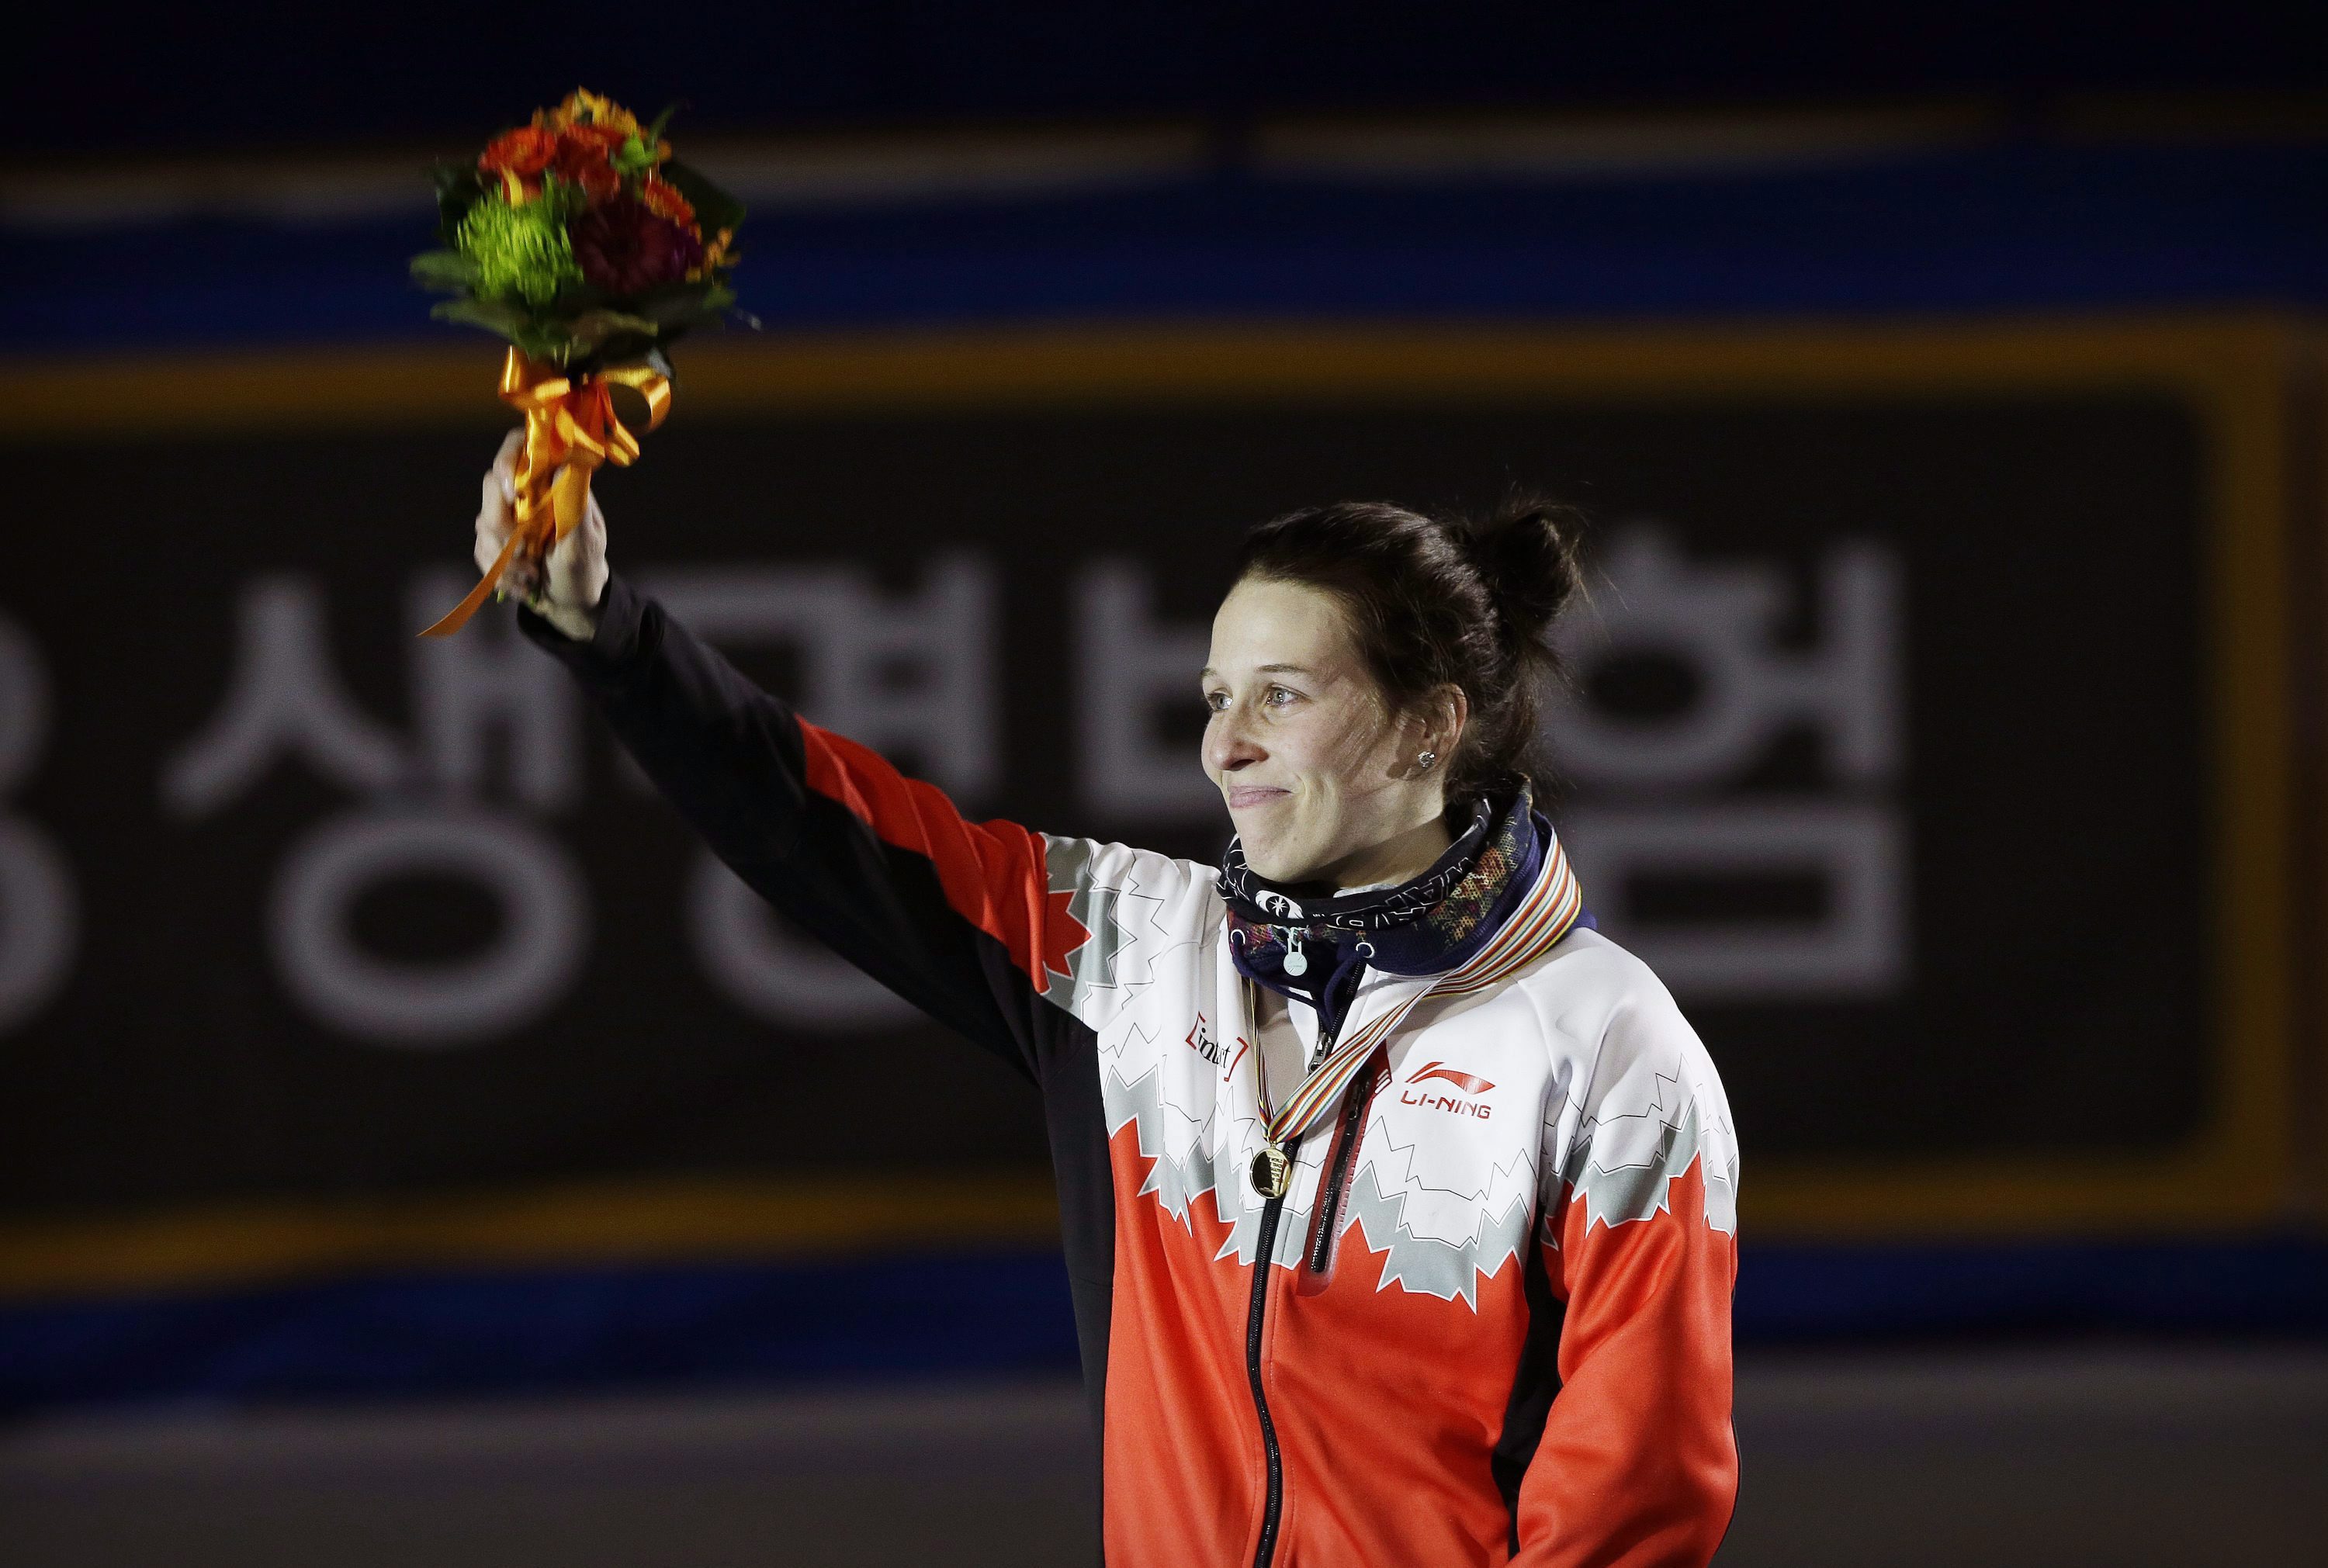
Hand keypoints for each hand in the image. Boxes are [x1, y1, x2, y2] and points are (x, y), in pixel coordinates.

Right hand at [475, 427, 610, 641]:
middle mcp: (524, 494)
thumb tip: (563, 465)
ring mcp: (505, 517)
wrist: (572, 602)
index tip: (513, 494)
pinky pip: (480, 549)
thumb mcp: (586, 540)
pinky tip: (522, 584)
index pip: (521, 448)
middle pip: (492, 485)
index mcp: (550, 483)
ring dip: (505, 556)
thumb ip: (574, 505)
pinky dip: (500, 572)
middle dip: (504, 524)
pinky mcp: (492, 542)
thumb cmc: (585, 567)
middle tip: (525, 553)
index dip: (507, 460)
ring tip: (532, 575)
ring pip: (483, 521)